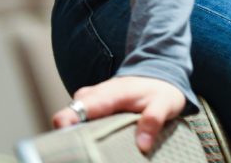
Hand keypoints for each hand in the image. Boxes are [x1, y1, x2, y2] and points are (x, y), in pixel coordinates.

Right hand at [53, 76, 185, 153]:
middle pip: (70, 114)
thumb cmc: (160, 91)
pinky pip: (79, 119)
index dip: (66, 123)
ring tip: (87, 152)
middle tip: (81, 154)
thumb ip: (153, 120)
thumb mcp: (165, 104)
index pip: (79, 106)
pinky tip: (91, 146)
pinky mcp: (92, 107)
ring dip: (76, 134)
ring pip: (73, 117)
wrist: (159, 77)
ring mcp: (92, 100)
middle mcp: (95, 95)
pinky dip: (81, 132)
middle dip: (69, 135)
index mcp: (110, 94)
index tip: (67, 141)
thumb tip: (142, 144)